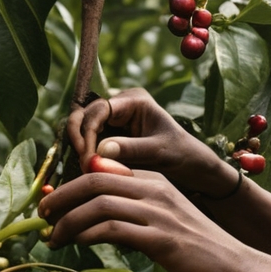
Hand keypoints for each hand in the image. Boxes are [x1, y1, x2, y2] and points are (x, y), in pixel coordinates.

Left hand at [40, 169, 249, 271]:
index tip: (50, 202)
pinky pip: (113, 230)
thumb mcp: (165, 220)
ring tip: (52, 238)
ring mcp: (159, 214)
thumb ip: (134, 212)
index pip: (103, 171)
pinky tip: (76, 247)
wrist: (235, 266)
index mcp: (156, 181)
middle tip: (41, 216)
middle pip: (94, 181)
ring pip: (98, 205)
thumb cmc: (198, 248)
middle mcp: (156, 190)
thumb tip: (94, 218)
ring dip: (67, 221)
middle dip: (60, 198)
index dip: (69, 184)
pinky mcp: (161, 239)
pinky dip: (86, 236)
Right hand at [68, 88, 230, 192]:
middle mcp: (119, 105)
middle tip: (84, 166)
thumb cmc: (181, 154)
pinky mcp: (108, 135)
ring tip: (86, 170)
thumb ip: (131, 149)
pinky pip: (87, 141)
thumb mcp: (159, 152)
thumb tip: (99, 150)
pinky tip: (89, 171)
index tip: (88, 158)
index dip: (88, 132)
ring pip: (81, 128)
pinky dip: (84, 154)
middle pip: (83, 115)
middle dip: (79, 140)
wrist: (191, 166)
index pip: (98, 109)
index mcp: (134, 100)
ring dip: (79, 148)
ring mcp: (112, 119)